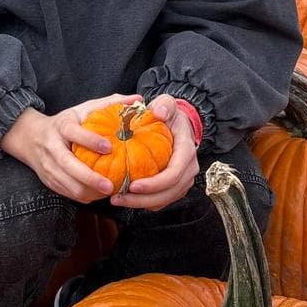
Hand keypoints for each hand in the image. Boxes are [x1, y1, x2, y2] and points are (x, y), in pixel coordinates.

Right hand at [0, 98, 119, 203]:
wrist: (30, 138)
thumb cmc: (64, 122)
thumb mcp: (83, 109)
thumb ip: (110, 103)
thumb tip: (138, 99)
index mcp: (61, 127)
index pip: (74, 133)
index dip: (90, 140)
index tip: (109, 147)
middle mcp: (52, 148)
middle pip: (68, 166)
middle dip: (90, 178)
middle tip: (111, 185)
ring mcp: (49, 167)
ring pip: (69, 186)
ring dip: (90, 192)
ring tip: (110, 192)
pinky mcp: (49, 182)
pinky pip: (69, 194)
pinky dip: (86, 196)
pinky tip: (101, 194)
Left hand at [109, 94, 198, 211]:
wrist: (178, 124)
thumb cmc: (170, 114)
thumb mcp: (168, 103)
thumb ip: (165, 105)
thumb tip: (159, 113)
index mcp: (187, 152)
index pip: (174, 174)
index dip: (154, 184)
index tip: (133, 186)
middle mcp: (188, 169)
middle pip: (168, 193)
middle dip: (143, 200)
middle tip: (118, 198)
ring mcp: (183, 180)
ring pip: (163, 200)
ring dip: (140, 203)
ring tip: (117, 199)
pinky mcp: (175, 187)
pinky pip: (160, 200)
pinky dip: (143, 202)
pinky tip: (125, 197)